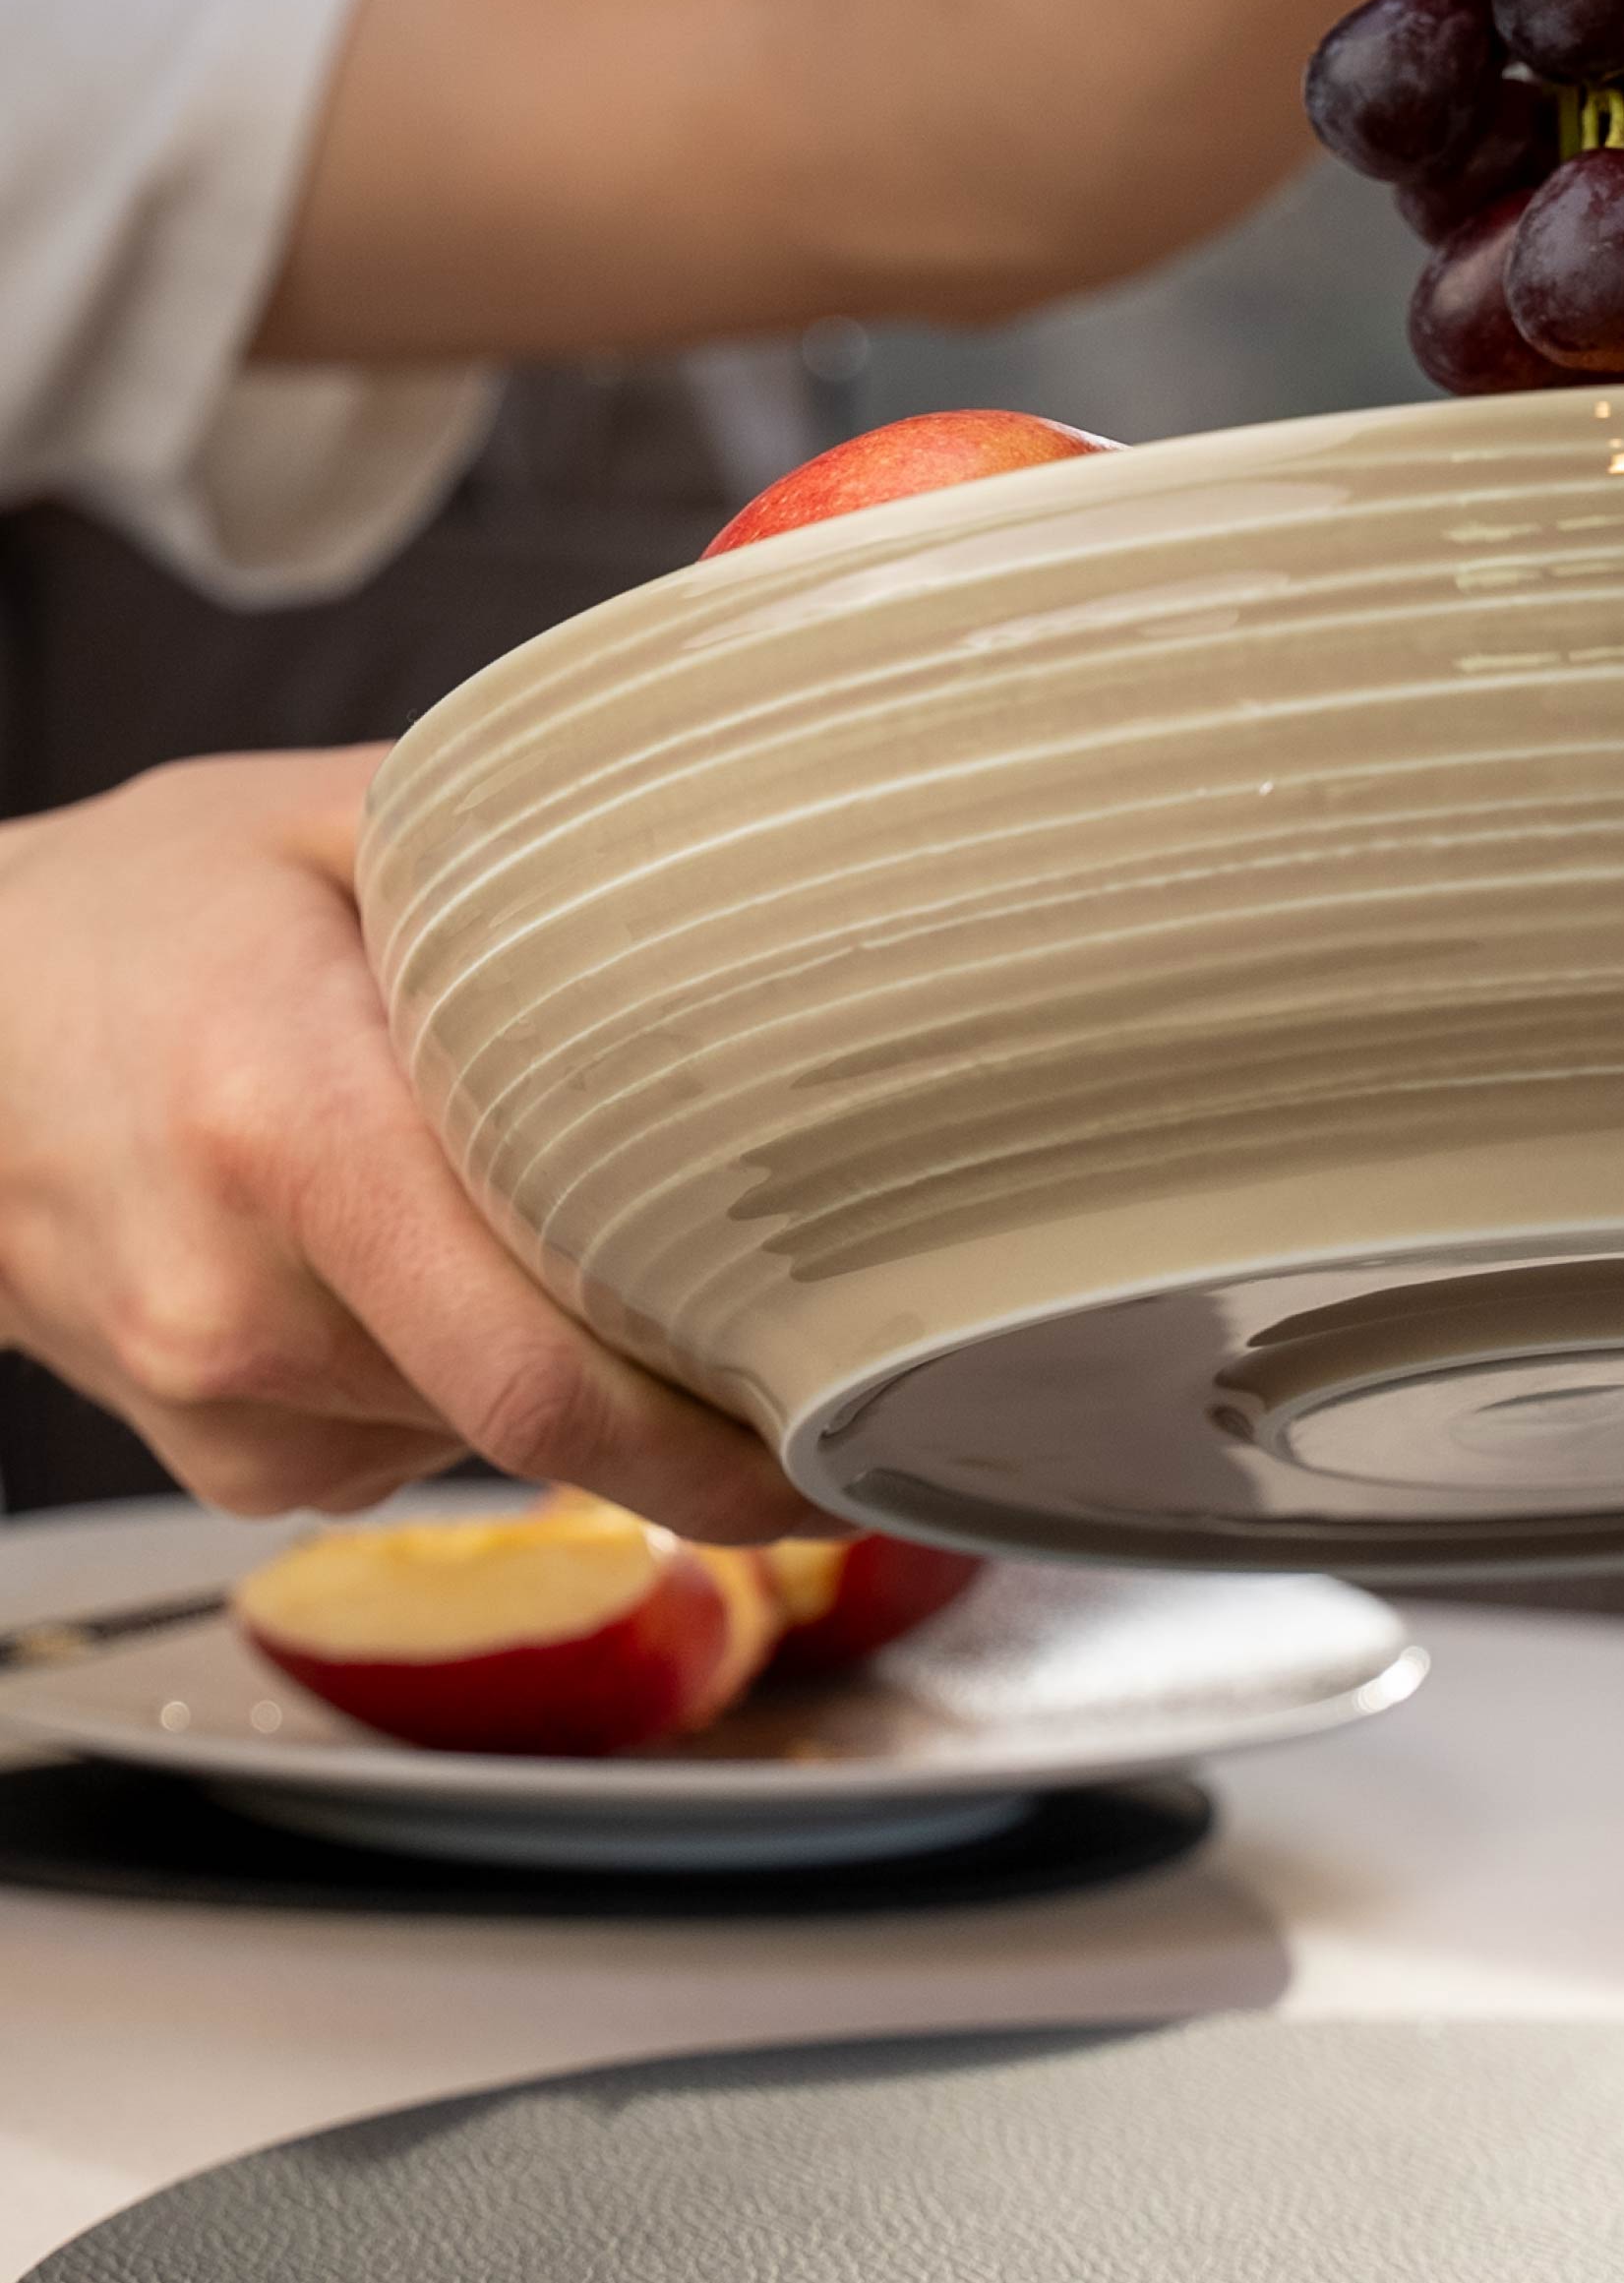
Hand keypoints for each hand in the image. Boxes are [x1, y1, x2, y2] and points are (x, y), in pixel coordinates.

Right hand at [0, 750, 810, 1537]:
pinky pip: (420, 1436)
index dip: (711, 1459)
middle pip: (546, 1417)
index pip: (541, 1384)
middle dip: (676, 1389)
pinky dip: (468, 1368)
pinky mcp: (227, 1457)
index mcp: (292, 1135)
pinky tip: (423, 1257)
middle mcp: (242, 1303)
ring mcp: (221, 1402)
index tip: (831, 1456)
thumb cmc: (133, 916)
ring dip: (565, 1353)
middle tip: (780, 1336)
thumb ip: (538, 862)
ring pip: (490, 1429)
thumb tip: (749, 868)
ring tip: (528, 1214)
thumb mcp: (337, 824)